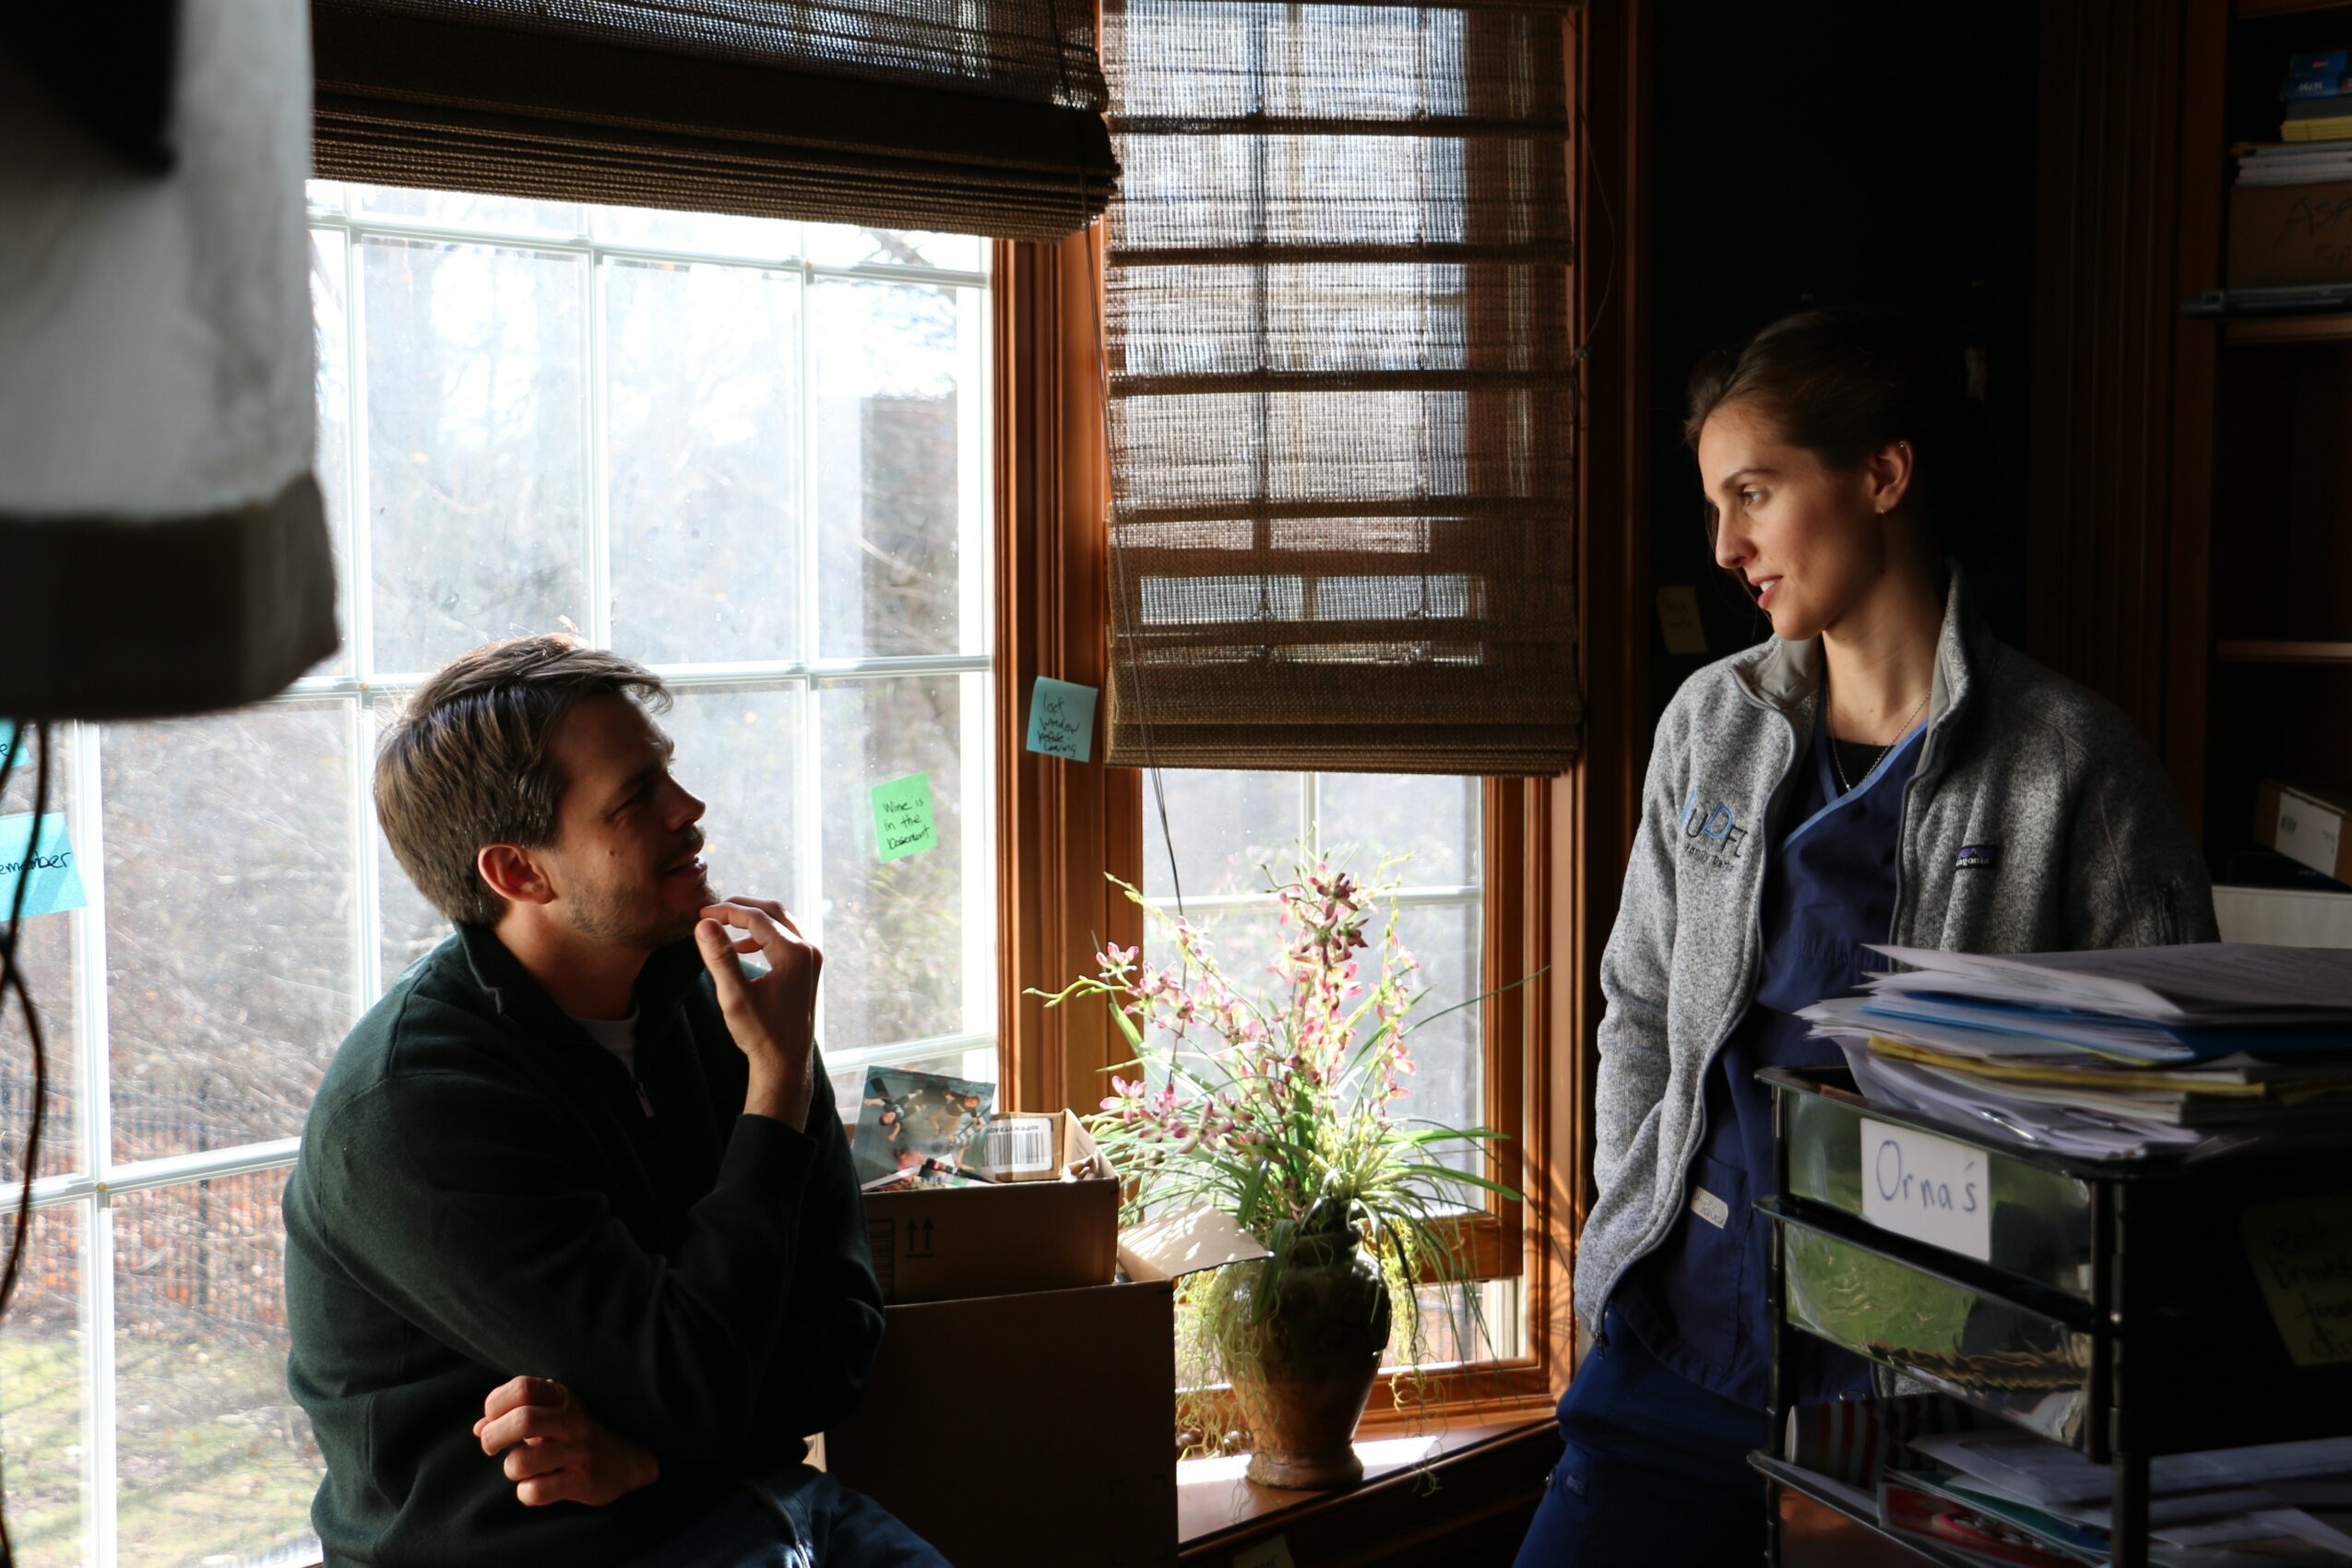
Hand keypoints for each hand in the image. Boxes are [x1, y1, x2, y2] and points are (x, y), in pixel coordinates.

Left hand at [473, 1375, 657, 1507]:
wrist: (623, 1461)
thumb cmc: (571, 1435)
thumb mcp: (548, 1414)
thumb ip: (511, 1415)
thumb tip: (479, 1428)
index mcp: (561, 1397)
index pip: (522, 1388)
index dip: (496, 1404)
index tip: (493, 1419)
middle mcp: (573, 1420)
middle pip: (523, 1420)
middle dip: (494, 1437)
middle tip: (491, 1447)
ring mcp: (580, 1450)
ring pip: (523, 1461)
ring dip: (511, 1468)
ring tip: (519, 1469)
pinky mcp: (583, 1481)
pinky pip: (537, 1491)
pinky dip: (526, 1492)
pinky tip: (533, 1487)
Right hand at [696, 896, 820, 1127]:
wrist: (786, 1063)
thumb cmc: (761, 1034)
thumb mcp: (734, 997)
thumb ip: (720, 958)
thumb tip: (705, 924)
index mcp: (794, 953)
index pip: (756, 918)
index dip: (726, 911)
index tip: (701, 914)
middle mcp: (808, 950)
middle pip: (773, 912)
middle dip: (741, 908)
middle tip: (712, 911)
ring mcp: (811, 959)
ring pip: (781, 922)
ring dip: (753, 919)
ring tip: (723, 925)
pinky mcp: (808, 968)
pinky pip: (785, 938)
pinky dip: (763, 935)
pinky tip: (742, 947)